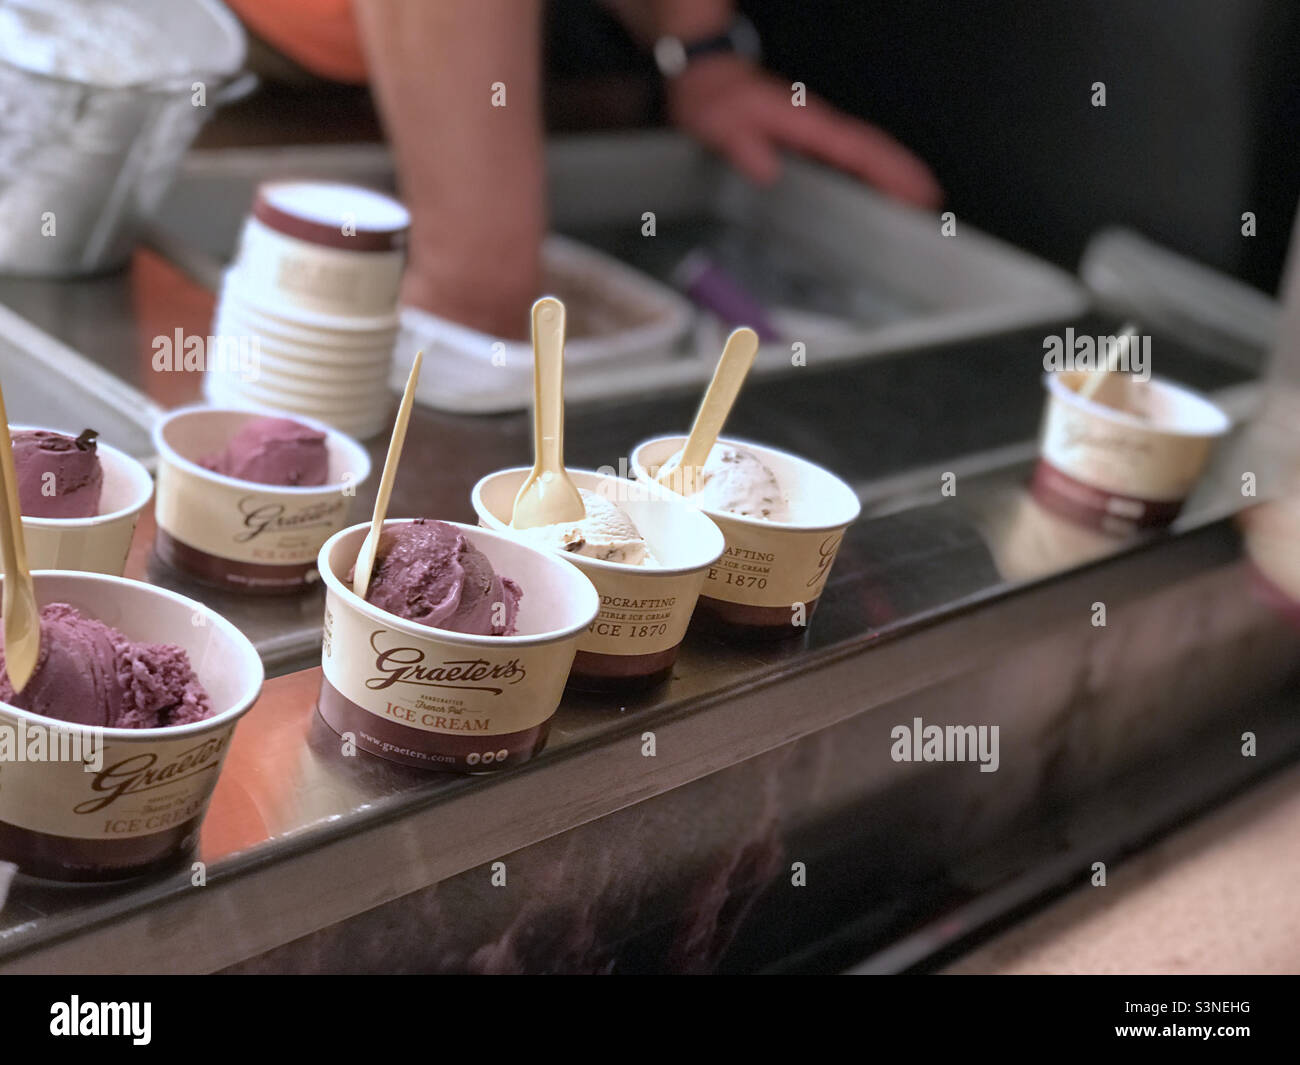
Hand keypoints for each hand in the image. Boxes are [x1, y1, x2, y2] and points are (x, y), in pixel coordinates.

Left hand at [666, 54, 941, 207]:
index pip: (860, 149)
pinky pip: (847, 157)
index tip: (918, 189)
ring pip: (864, 154)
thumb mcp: (722, 125)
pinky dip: (868, 173)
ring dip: (891, 177)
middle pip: (873, 152)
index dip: (891, 171)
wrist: (707, 78)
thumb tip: (768, 171)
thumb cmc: (716, 99)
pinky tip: (873, 194)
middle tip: (931, 208)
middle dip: (904, 178)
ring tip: (914, 207)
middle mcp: (818, 127)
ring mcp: (816, 133)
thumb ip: (745, 147)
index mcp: (807, 124)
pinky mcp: (808, 140)